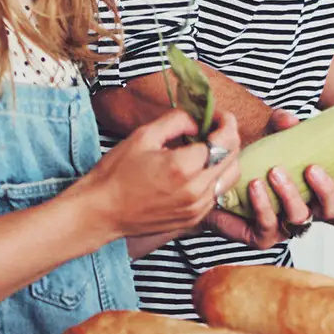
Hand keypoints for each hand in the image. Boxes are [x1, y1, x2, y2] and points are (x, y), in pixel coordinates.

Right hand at [75, 110, 239, 239]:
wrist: (101, 212)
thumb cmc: (116, 173)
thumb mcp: (144, 135)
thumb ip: (178, 121)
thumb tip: (198, 122)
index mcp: (183, 167)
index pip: (225, 140)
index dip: (226, 122)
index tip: (218, 115)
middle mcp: (196, 190)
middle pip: (233, 158)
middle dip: (228, 137)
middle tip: (213, 128)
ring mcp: (196, 208)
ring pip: (229, 177)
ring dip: (224, 159)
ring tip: (206, 148)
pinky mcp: (193, 219)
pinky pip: (216, 194)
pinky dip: (213, 178)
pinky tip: (196, 170)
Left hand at [205, 109, 333, 249]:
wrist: (221, 186)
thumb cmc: (256, 163)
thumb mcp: (271, 138)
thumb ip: (282, 126)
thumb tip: (289, 120)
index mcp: (318, 189)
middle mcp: (309, 209)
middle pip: (331, 209)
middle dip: (325, 190)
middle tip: (311, 168)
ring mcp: (288, 226)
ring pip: (300, 217)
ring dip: (291, 194)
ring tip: (275, 171)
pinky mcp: (265, 237)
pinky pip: (269, 224)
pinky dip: (264, 204)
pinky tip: (256, 186)